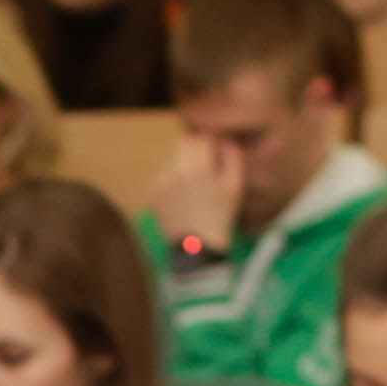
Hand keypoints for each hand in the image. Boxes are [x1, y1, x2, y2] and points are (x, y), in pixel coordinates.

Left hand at [148, 130, 245, 253]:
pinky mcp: (151, 193)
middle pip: (184, 143)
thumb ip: (232, 157)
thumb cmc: (220, 216)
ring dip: (183, 164)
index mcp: (198, 167)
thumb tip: (224, 140)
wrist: (197, 247)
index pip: (201, 138)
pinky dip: (172, 179)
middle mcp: (175, 171)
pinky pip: (162, 175)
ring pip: (172, 158)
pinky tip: (182, 196)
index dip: (210, 144)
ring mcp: (160, 182)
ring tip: (193, 185)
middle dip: (195, 150)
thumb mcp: (235, 186)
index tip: (215, 153)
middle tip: (204, 165)